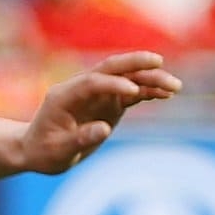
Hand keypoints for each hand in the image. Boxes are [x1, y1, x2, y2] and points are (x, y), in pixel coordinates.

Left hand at [17, 53, 182, 174]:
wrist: (38, 151)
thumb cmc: (44, 151)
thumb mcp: (58, 151)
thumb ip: (80, 139)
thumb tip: (104, 129)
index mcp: (64, 95)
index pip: (91, 82)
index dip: (112, 84)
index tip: (133, 91)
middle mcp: (82, 89)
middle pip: (111, 68)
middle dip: (135, 63)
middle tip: (159, 62)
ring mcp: (98, 94)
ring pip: (127, 79)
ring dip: (150, 79)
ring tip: (175, 86)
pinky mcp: (110, 103)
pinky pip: (132, 93)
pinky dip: (149, 92)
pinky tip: (167, 94)